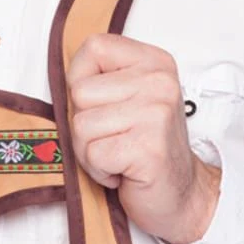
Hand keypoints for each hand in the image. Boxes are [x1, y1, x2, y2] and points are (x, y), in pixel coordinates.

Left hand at [66, 32, 220, 243]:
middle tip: (114, 138)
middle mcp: (159, 82)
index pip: (94, 48)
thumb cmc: (147, 148)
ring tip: (118, 155)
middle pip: (80, 92)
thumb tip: (60, 78)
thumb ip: (100, 80)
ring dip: (91, 151)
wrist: (182, 195)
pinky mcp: (148, 147)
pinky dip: (99, 170)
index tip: (101, 104)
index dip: (81, 79)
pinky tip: (123, 171)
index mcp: (154, 62)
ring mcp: (156, 113)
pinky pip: (93, 153)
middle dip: (85, 124)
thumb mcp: (128, 99)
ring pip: (81, 125)